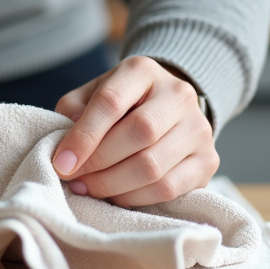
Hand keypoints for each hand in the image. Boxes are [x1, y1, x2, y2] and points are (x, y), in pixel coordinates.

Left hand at [51, 56, 217, 206]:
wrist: (166, 108)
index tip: (61, 162)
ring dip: (112, 184)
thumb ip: (74, 110)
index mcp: (142, 71)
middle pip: (139, 133)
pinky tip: (115, 195)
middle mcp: (178, 94)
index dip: (83, 136)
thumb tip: (69, 142)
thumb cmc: (121, 104)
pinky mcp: (208, 161)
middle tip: (73, 178)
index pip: (111, 101)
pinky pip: (168, 188)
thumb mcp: (92, 93)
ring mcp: (199, 128)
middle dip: (99, 162)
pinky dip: (135, 198)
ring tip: (88, 187)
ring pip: (153, 166)